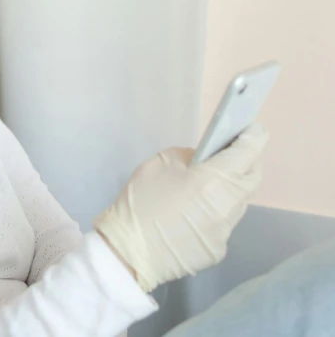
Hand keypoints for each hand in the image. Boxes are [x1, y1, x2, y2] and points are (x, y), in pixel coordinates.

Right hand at [93, 123, 268, 291]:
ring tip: (203, 190)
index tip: (251, 129)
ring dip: (228, 191)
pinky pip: (222, 225)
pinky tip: (189, 218)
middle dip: (247, 162)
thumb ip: (187, 157)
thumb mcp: (158, 163)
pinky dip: (212, 215)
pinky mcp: (218, 250)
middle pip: (251, 178)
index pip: (249, 151)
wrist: (127, 252)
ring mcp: (225, 231)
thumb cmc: (140, 202)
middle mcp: (228, 205)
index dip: (253, 136)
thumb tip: (203, 162)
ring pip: (237, 203)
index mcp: (215, 180)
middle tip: (230, 156)